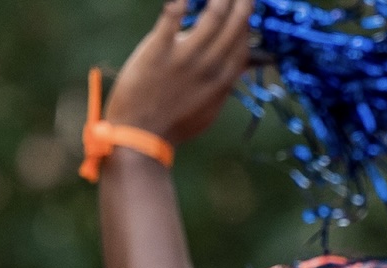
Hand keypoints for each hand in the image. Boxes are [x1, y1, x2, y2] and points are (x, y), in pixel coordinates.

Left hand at [106, 0, 252, 145]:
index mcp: (223, 79)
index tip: (245, 7)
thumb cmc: (175, 124)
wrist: (140, 135)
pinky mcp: (157, 51)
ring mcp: (184, 58)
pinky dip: (178, 5)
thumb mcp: (209, 106)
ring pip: (211, 18)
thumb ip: (225, 83)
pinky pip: (170, 21)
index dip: (246, 22)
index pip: (242, 43)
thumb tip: (241, 67)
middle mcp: (209, 65)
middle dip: (241, 4)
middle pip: (233, 26)